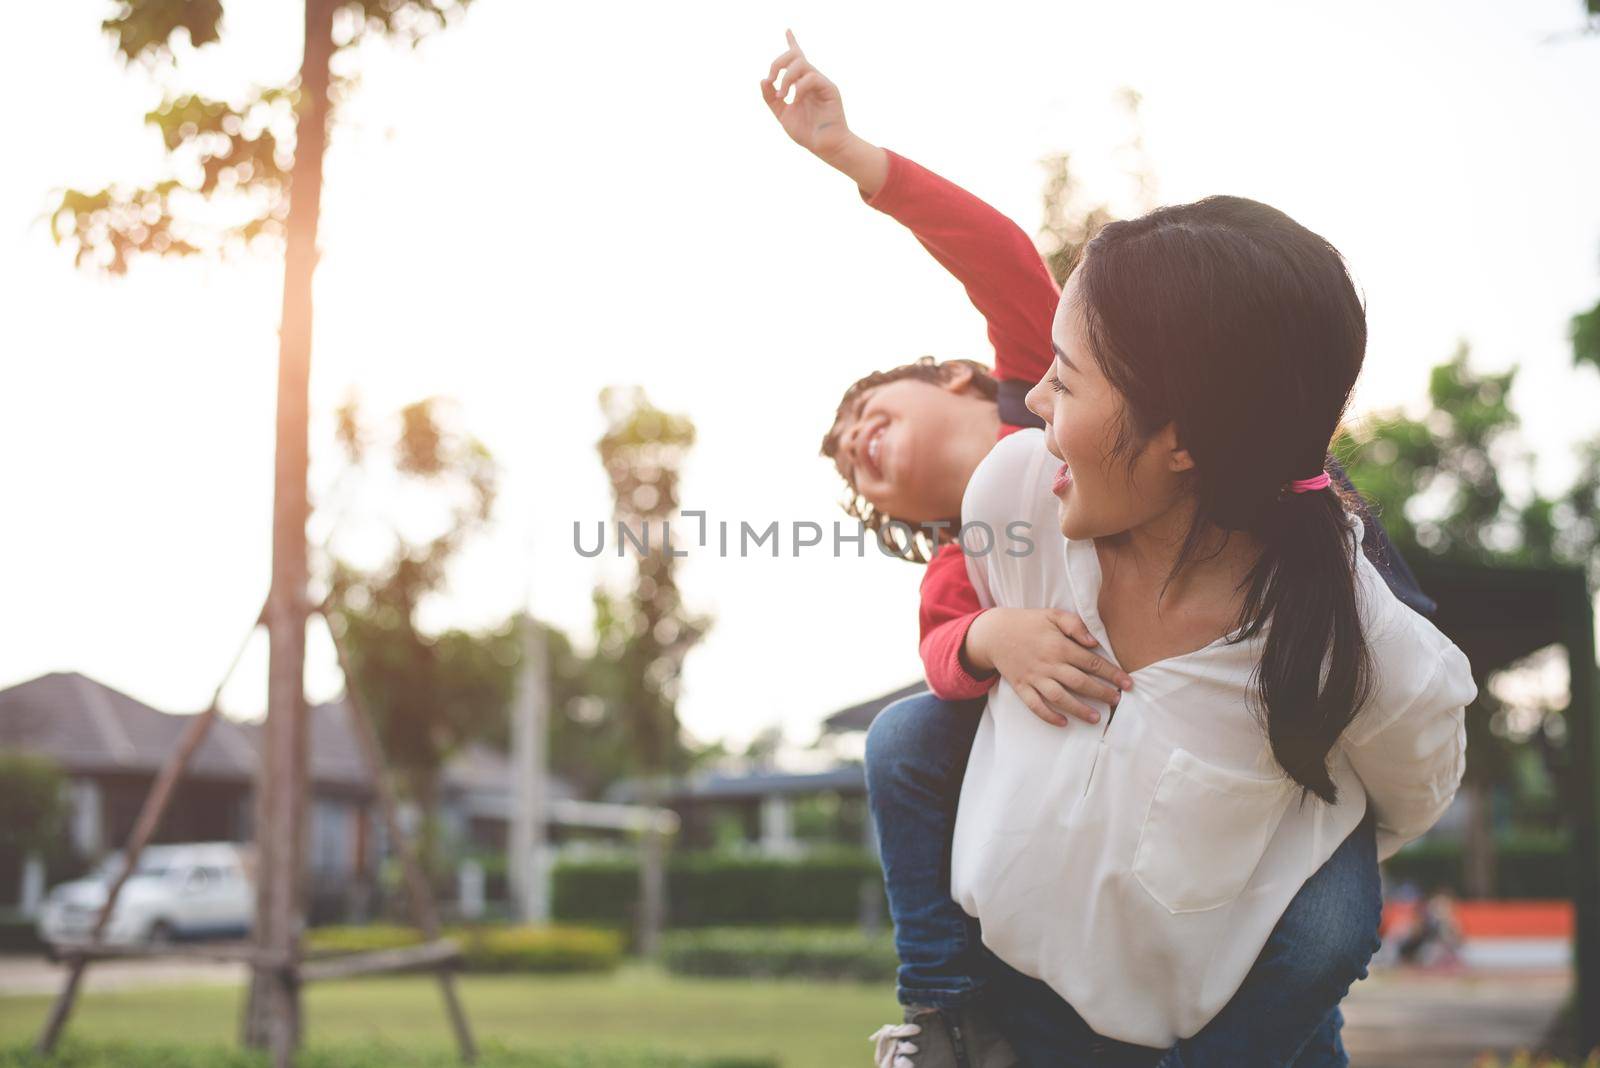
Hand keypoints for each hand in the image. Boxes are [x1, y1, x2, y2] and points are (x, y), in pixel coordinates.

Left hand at [761, 31, 851, 160]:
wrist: (824, 147)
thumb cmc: (807, 132)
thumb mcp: (782, 115)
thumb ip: (771, 98)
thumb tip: (763, 80)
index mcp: (801, 84)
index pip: (797, 57)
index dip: (792, 42)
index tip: (787, 30)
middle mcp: (811, 80)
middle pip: (795, 56)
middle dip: (778, 63)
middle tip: (771, 79)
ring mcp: (821, 83)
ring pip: (802, 64)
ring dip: (786, 78)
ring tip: (781, 96)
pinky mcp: (830, 89)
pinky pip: (812, 78)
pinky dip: (798, 88)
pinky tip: (795, 101)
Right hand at [964, 608, 1132, 727]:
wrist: (994, 633)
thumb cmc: (1028, 623)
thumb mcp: (1052, 614)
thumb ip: (1075, 625)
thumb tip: (1094, 642)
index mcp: (1059, 645)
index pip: (1092, 662)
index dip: (1112, 674)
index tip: (1127, 683)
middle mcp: (1048, 664)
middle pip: (1080, 682)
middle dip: (1101, 693)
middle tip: (1116, 701)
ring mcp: (1034, 677)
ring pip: (1060, 697)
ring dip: (1079, 709)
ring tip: (1096, 718)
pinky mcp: (1021, 687)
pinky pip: (1035, 705)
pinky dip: (1049, 716)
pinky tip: (1063, 722)